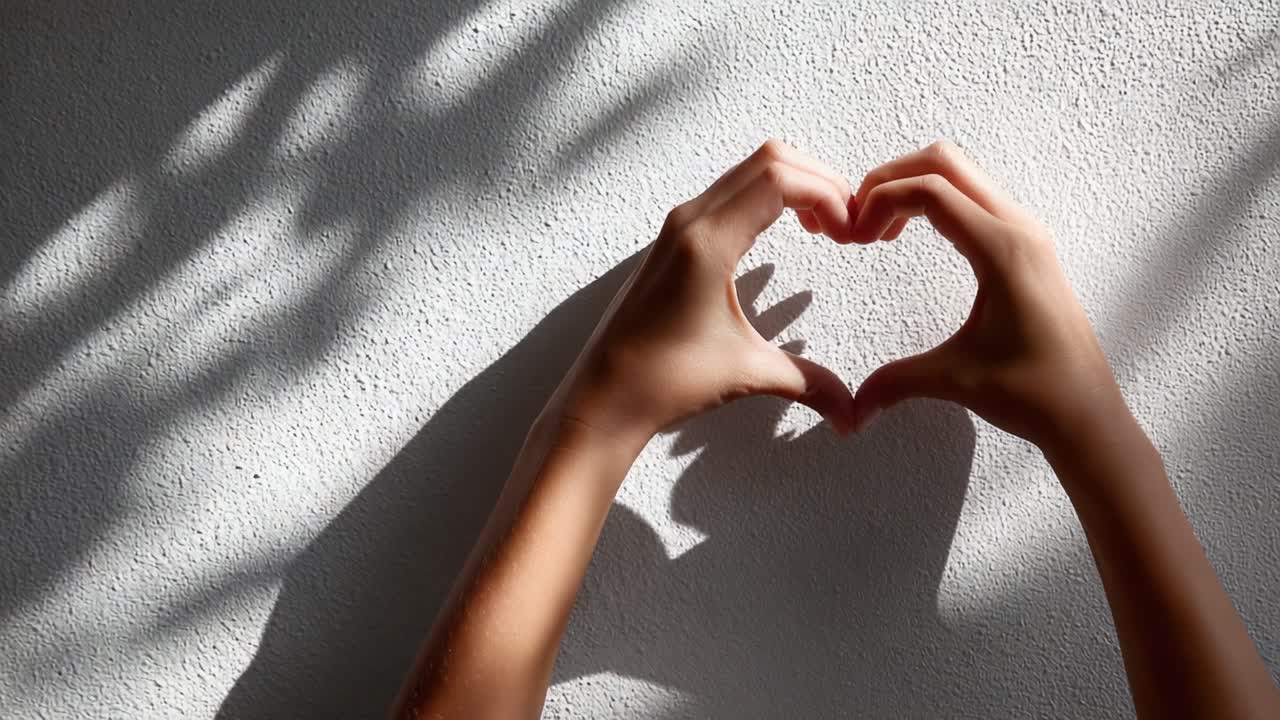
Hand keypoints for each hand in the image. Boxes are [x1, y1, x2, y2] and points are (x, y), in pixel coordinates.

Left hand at [550, 140, 858, 450]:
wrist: (602, 398)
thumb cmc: (662, 382)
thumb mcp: (746, 374)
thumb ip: (809, 383)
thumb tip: (853, 415)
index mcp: (707, 242)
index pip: (780, 178)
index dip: (828, 195)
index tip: (851, 232)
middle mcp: (689, 222)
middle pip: (769, 160)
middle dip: (820, 181)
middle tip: (848, 222)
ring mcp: (678, 227)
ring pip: (748, 171)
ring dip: (795, 186)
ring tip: (826, 227)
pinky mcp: (673, 240)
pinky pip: (730, 193)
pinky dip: (768, 198)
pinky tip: (788, 235)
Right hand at [847, 140, 1121, 452]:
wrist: (1089, 414)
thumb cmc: (1035, 394)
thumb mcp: (954, 379)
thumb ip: (895, 382)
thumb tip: (852, 410)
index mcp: (1002, 250)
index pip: (930, 190)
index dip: (880, 201)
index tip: (855, 238)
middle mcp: (1018, 229)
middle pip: (944, 161)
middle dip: (890, 177)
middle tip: (858, 218)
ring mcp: (1026, 232)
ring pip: (960, 172)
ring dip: (911, 186)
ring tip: (878, 229)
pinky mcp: (1026, 245)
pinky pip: (973, 195)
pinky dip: (933, 199)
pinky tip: (912, 236)